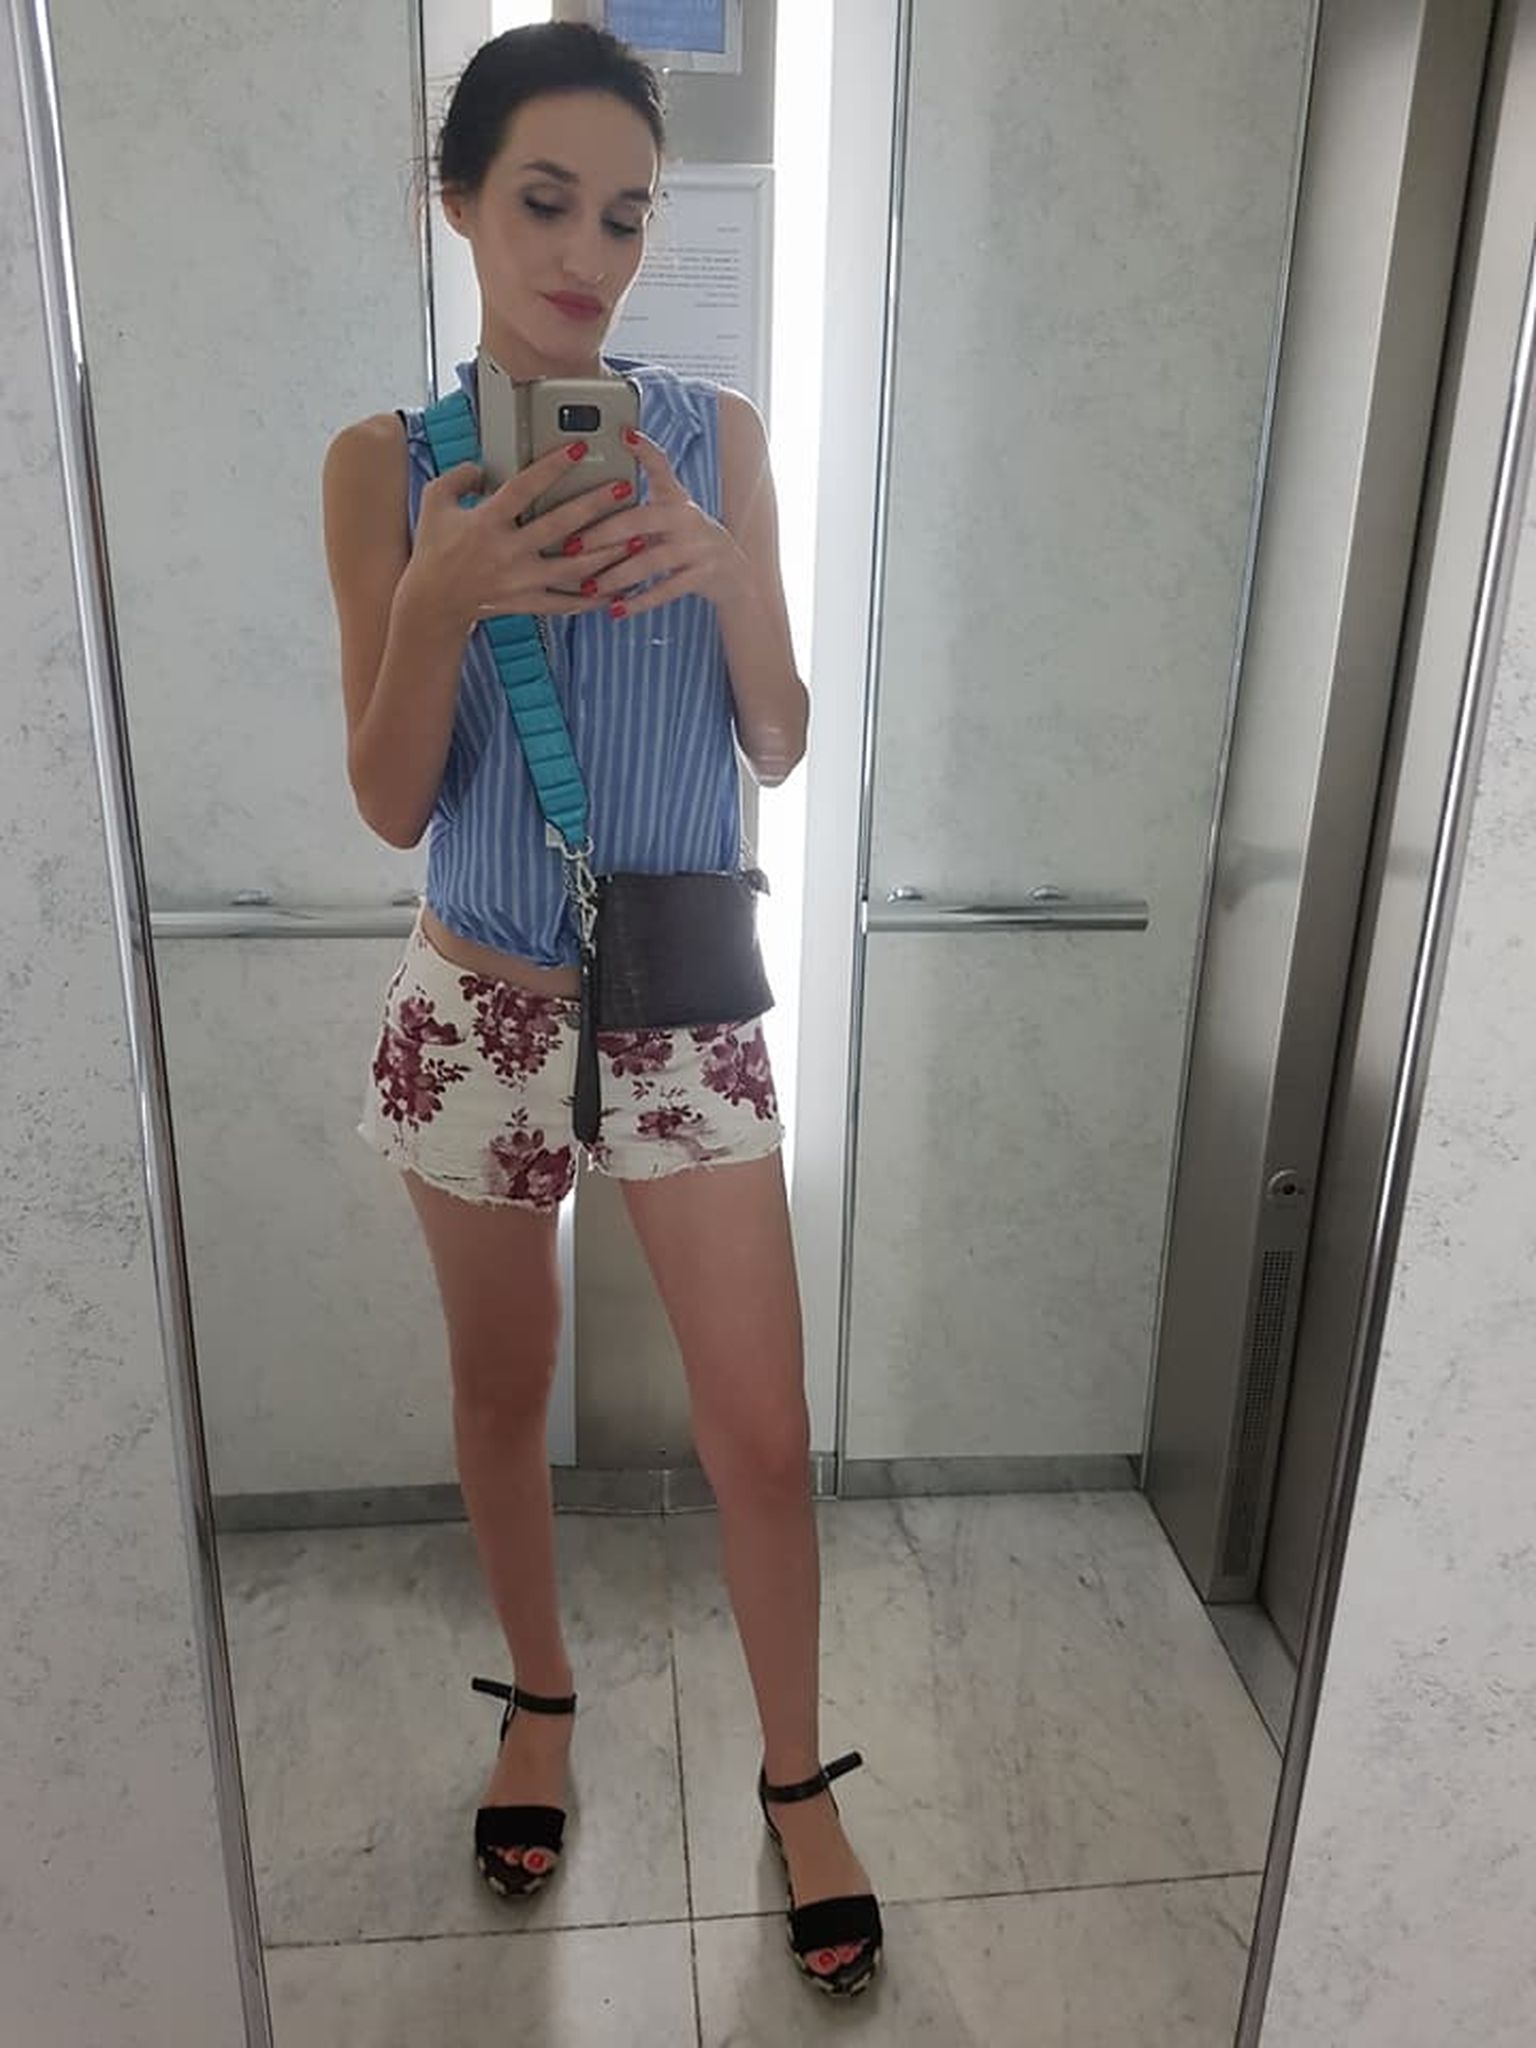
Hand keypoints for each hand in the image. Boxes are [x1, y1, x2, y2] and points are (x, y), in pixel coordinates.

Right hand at [405, 441, 641, 630]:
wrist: (432, 602)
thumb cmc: (434, 548)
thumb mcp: (434, 502)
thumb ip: (458, 476)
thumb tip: (483, 464)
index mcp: (487, 521)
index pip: (525, 488)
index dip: (553, 466)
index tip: (579, 448)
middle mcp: (508, 551)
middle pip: (560, 525)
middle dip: (594, 505)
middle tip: (623, 489)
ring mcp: (521, 580)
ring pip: (574, 568)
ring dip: (607, 554)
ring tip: (636, 540)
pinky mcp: (528, 603)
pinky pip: (566, 603)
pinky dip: (592, 598)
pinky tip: (617, 589)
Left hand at [572, 429, 749, 617]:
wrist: (735, 575)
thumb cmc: (688, 542)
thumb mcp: (671, 516)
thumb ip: (637, 509)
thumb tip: (586, 505)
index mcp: (676, 499)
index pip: (661, 467)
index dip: (644, 449)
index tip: (624, 433)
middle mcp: (688, 518)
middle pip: (641, 520)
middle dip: (604, 533)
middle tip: (572, 545)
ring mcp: (699, 547)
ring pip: (651, 560)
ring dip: (617, 574)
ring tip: (590, 586)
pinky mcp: (704, 575)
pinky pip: (666, 590)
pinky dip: (638, 601)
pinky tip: (615, 609)